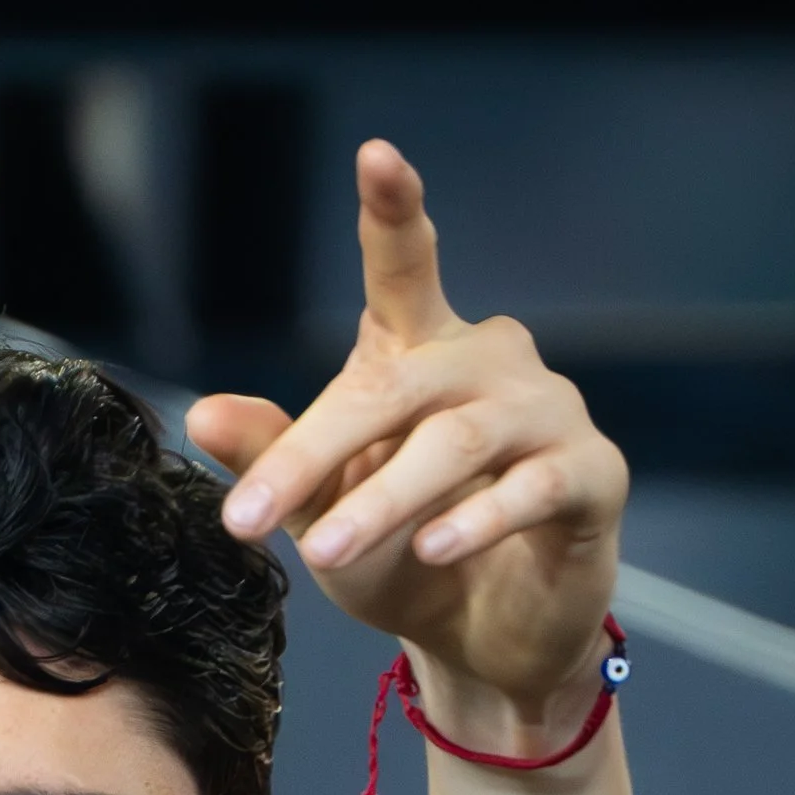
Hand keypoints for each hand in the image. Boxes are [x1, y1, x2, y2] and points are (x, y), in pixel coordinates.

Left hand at [189, 139, 626, 727]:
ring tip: (324, 550)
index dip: (395, 211)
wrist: (485, 639)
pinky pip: (533, 488)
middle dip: (315, 453)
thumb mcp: (324, 512)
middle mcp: (489, 363)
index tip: (376, 155)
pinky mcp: (592, 476)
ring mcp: (548, 414)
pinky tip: (436, 546)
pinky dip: (477, 520)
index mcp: (421, 352)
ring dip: (383, 498)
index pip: (407, 267)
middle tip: (247, 517)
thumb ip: (273, 459)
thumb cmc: (401, 557)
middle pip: (396, 387)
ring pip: (457, 443)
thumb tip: (202, 412)